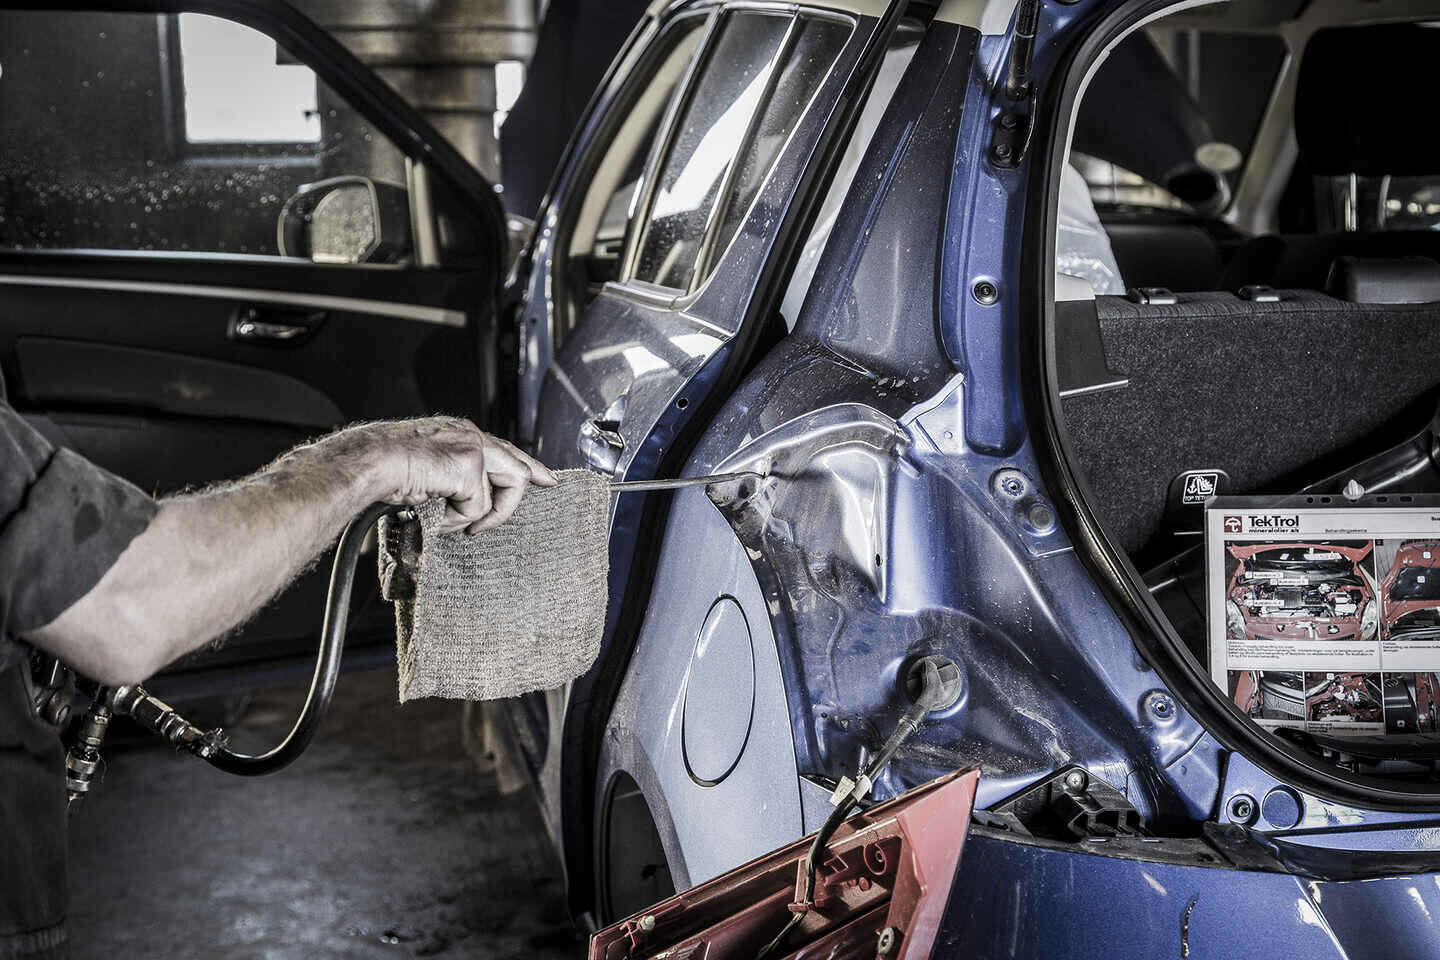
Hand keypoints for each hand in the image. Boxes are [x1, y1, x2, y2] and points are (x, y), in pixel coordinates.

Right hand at [336, 418, 556, 532]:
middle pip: (518, 466)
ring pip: (508, 488)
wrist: (366, 464)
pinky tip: (438, 516)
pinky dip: (458, 519)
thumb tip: (470, 507)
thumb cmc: (384, 471)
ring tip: (456, 524)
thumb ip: (454, 481)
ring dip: (484, 514)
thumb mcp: (428, 473)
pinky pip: (478, 507)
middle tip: (526, 505)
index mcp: (460, 433)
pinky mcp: (470, 465)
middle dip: (523, 493)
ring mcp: (473, 448)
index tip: (546, 480)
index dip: (528, 466)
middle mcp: (471, 435)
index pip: (505, 449)